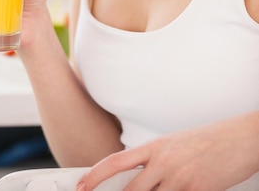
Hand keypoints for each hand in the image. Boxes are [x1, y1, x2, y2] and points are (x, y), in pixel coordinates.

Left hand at [76, 118, 258, 190]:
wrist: (241, 138)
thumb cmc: (210, 141)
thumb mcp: (177, 146)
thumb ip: (156, 162)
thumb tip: (140, 180)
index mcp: (156, 147)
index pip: (116, 162)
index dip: (95, 176)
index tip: (81, 186)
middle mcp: (164, 162)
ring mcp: (180, 178)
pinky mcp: (197, 190)